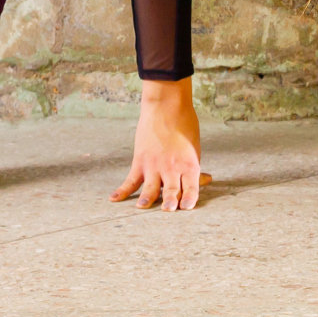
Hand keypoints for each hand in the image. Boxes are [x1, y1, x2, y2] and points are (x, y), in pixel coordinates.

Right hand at [108, 78, 212, 210]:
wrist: (166, 106)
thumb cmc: (185, 125)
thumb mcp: (194, 147)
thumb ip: (194, 167)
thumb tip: (204, 180)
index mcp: (189, 164)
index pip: (191, 187)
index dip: (189, 199)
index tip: (187, 208)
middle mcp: (172, 167)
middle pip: (171, 190)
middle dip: (169, 202)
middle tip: (167, 210)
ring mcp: (155, 165)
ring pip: (150, 188)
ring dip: (146, 199)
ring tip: (141, 208)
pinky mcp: (140, 161)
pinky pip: (130, 180)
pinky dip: (122, 190)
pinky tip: (113, 198)